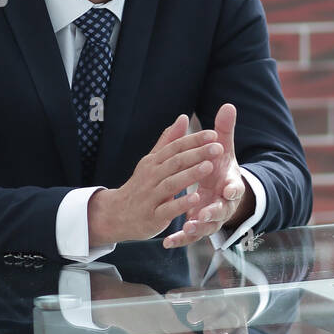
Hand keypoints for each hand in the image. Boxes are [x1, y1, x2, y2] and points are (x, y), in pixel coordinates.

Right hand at [88, 114, 221, 246]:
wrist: (116, 215)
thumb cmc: (141, 186)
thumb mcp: (151, 162)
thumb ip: (168, 141)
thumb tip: (183, 117)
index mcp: (153, 162)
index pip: (175, 147)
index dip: (194, 140)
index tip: (214, 134)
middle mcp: (151, 177)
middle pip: (175, 162)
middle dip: (197, 154)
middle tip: (218, 148)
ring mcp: (151, 197)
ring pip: (171, 184)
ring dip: (190, 175)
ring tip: (209, 167)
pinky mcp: (153, 217)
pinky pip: (168, 209)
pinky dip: (181, 203)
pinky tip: (196, 198)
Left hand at [164, 103, 250, 248]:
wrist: (221, 192)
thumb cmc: (220, 168)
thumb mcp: (223, 149)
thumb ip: (224, 131)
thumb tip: (228, 105)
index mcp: (230, 185)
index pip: (235, 188)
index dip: (232, 189)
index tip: (228, 190)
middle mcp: (222, 204)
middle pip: (221, 211)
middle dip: (212, 213)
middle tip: (202, 215)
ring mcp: (211, 218)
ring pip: (206, 227)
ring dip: (197, 229)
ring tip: (186, 229)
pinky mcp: (199, 227)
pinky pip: (190, 236)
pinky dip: (180, 240)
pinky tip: (168, 242)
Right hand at [172, 291, 254, 333]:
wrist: (234, 304)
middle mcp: (231, 316)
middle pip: (229, 320)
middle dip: (220, 327)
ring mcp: (219, 301)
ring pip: (212, 303)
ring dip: (203, 311)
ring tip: (193, 318)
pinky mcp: (205, 292)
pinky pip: (195, 292)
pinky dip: (184, 295)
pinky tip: (171, 296)